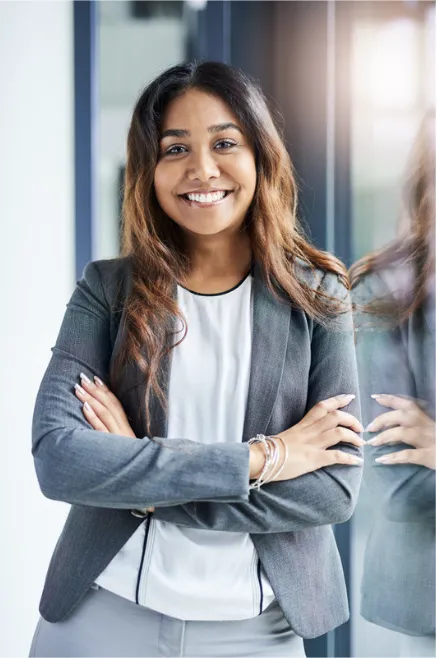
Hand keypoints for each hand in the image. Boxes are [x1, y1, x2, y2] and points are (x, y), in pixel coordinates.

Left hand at [74, 373, 154, 511]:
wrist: (146, 485)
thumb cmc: (136, 469)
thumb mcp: (129, 451)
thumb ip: (120, 438)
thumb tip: (108, 428)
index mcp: (128, 431)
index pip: (117, 405)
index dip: (106, 391)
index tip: (96, 379)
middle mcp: (124, 432)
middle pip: (109, 406)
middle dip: (94, 390)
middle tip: (82, 377)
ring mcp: (119, 439)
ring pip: (104, 414)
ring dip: (90, 398)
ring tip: (78, 388)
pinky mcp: (114, 447)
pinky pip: (101, 430)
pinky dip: (93, 417)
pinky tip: (84, 407)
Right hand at [255, 394, 363, 481]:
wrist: (262, 459)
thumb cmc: (272, 449)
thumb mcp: (289, 435)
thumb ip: (301, 432)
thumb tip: (311, 434)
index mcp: (303, 424)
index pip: (322, 406)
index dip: (338, 400)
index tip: (350, 396)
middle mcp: (309, 431)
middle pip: (335, 417)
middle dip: (351, 419)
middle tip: (360, 427)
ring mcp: (312, 444)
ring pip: (339, 433)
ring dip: (354, 437)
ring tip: (361, 442)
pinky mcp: (313, 459)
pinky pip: (336, 456)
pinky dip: (350, 458)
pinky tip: (358, 461)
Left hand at [365, 394, 435, 469]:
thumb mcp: (429, 433)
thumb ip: (412, 430)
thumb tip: (388, 430)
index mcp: (427, 420)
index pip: (408, 404)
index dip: (391, 399)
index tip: (375, 397)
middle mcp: (428, 427)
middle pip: (403, 416)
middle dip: (383, 419)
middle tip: (369, 427)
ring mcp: (429, 441)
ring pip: (403, 433)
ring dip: (385, 436)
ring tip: (372, 442)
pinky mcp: (429, 457)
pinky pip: (408, 455)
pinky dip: (393, 457)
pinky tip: (381, 459)